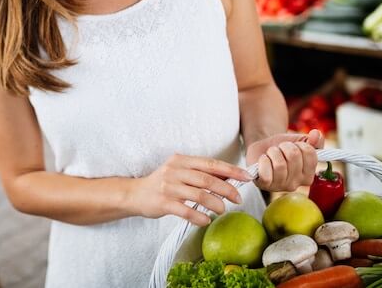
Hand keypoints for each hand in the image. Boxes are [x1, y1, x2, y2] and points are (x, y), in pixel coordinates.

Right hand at [131, 154, 252, 226]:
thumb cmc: (163, 184)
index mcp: (181, 160)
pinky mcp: (163, 202)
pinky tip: (206, 220)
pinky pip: (187, 211)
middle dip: (227, 189)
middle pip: (208, 180)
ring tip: (222, 210)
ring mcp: (168, 187)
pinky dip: (200, 216)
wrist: (135, 194)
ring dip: (216, 204)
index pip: (211, 164)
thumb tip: (229, 176)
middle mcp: (174, 170)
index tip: (247, 177)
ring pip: (199, 195)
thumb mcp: (180, 172)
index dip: (231, 170)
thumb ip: (201, 173)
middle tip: (238, 199)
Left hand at [246, 129, 323, 191]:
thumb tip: (317, 134)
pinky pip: (266, 174)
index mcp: (308, 175)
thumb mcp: (300, 141)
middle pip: (293, 155)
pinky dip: (263, 161)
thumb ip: (314, 140)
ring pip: (280, 164)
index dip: (299, 144)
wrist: (261, 149)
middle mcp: (296, 184)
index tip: (294, 146)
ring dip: (273, 152)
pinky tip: (263, 159)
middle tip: (280, 149)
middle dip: (284, 146)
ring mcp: (280, 186)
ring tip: (271, 153)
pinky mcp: (265, 184)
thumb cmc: (282, 148)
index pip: (310, 153)